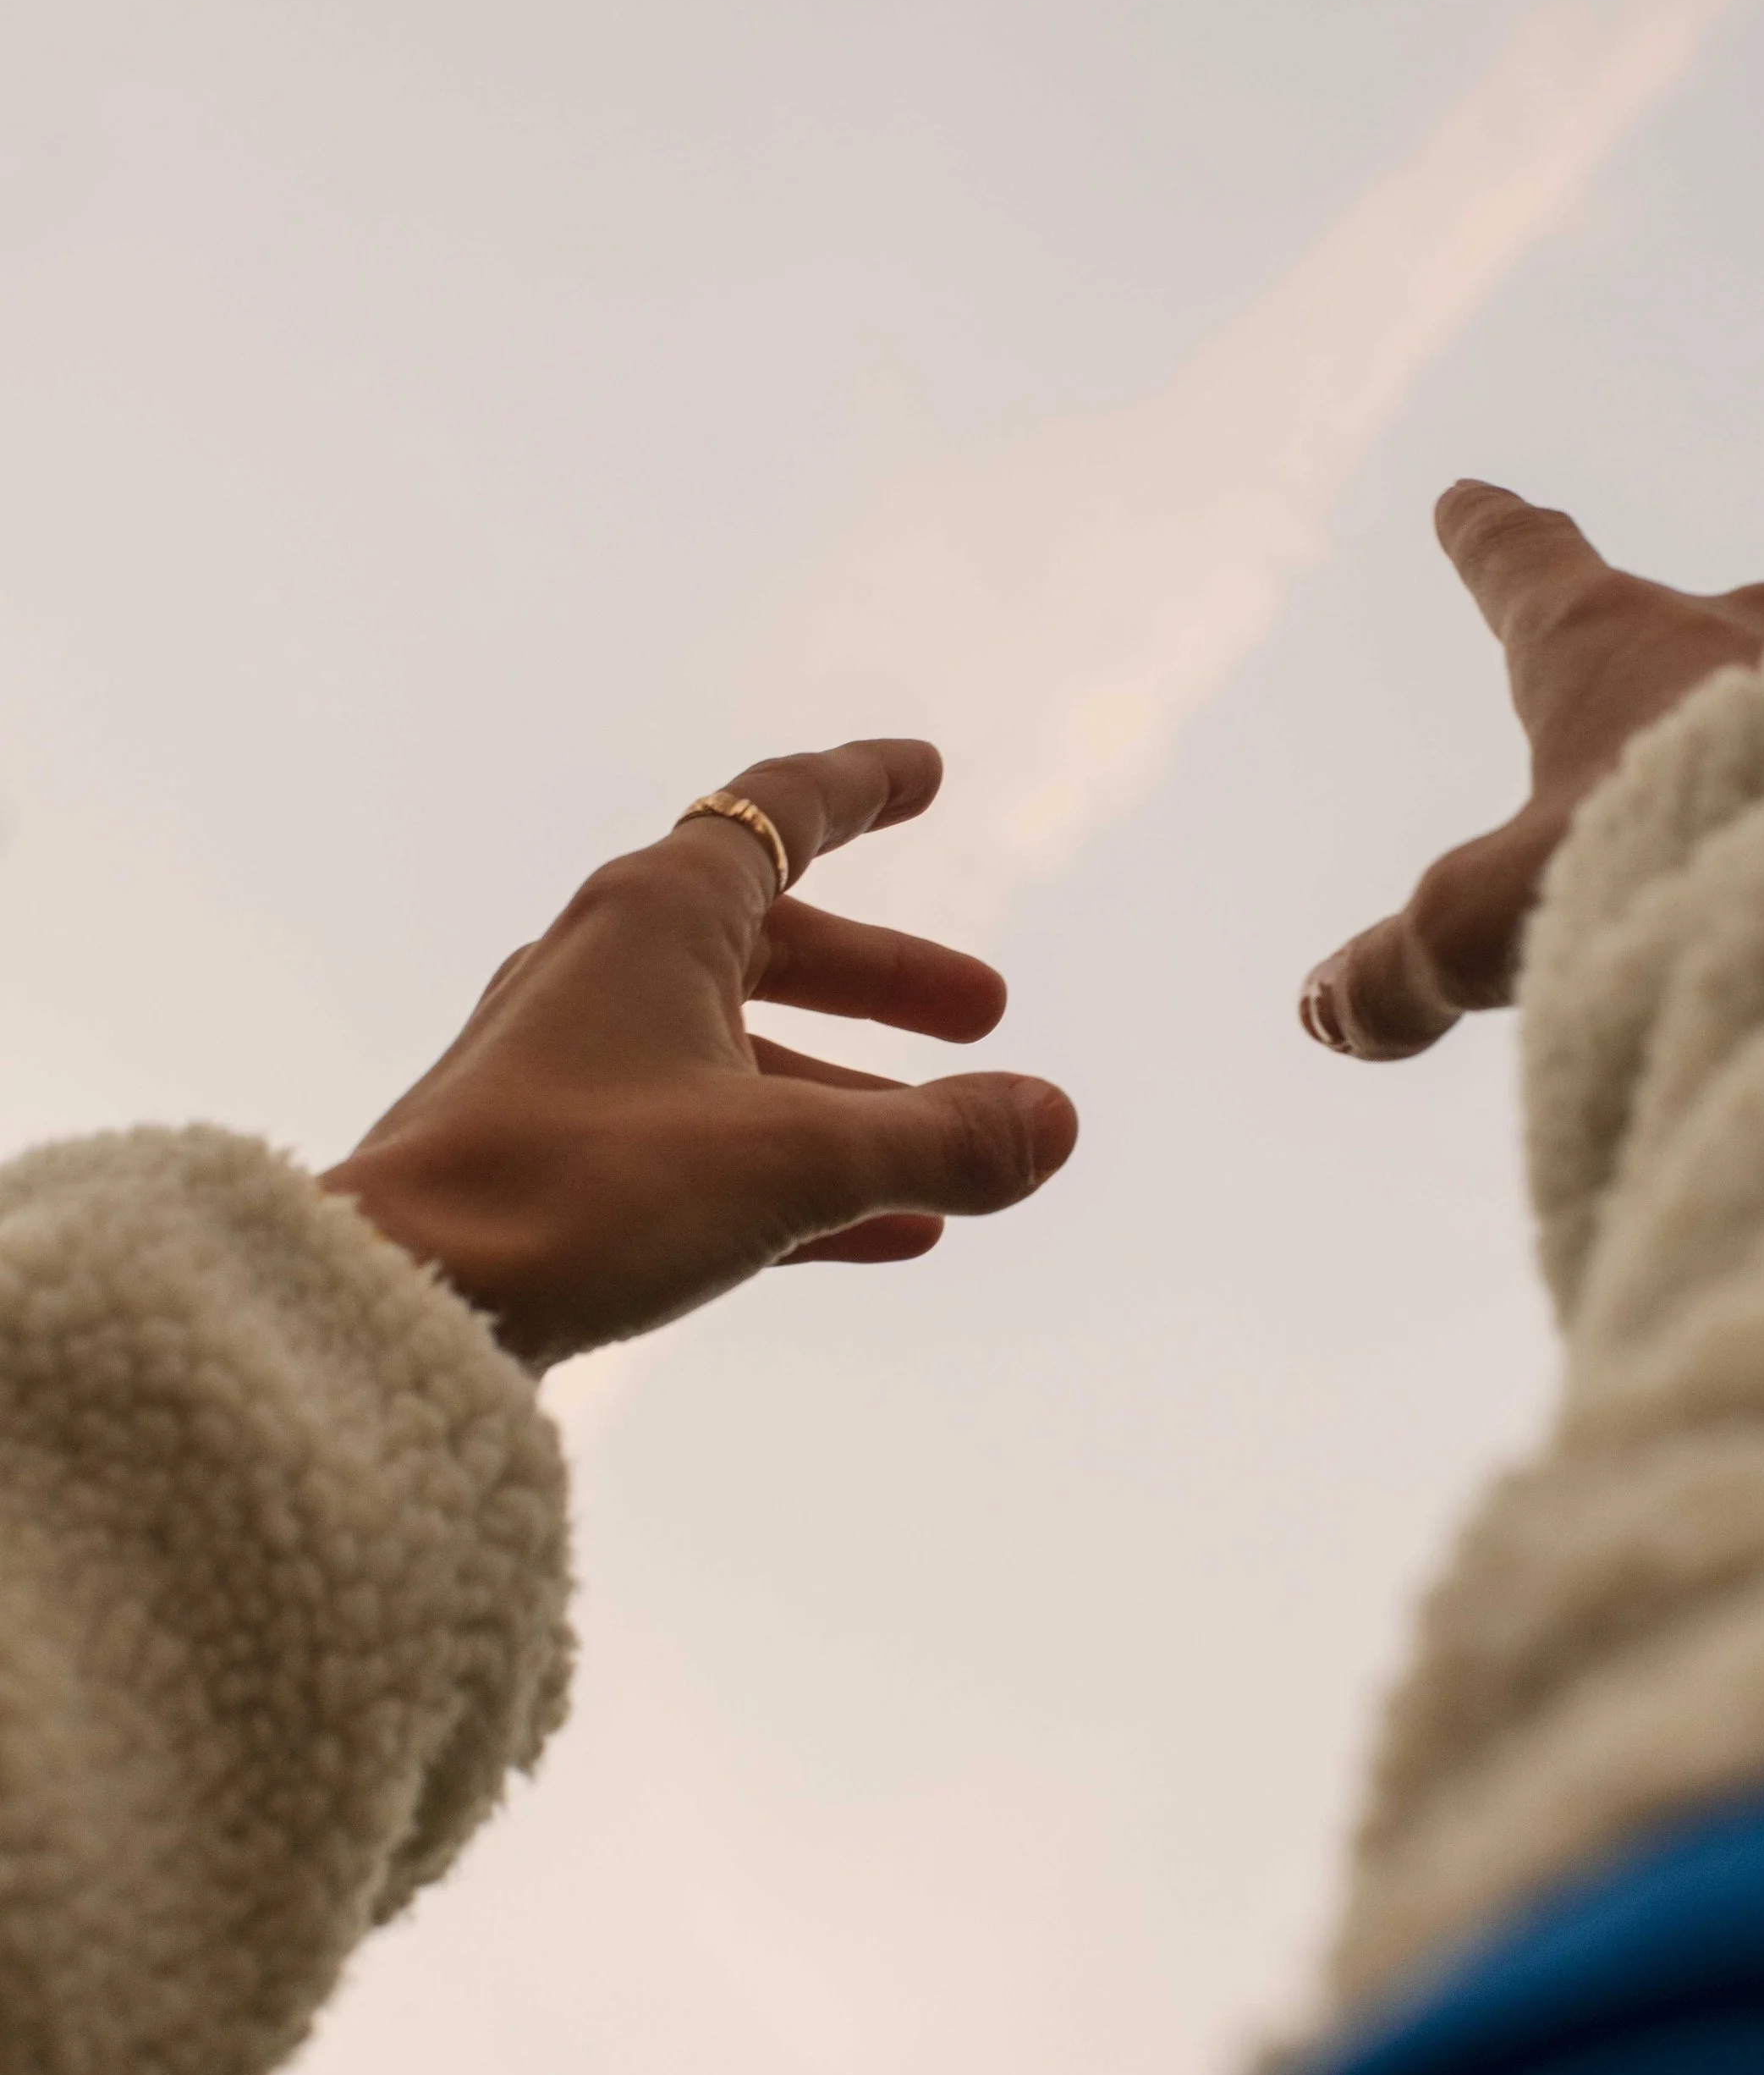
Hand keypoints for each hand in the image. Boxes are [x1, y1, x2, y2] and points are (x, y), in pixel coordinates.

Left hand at [318, 740, 1077, 1367]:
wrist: (396, 1303)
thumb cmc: (579, 1193)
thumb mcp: (791, 1159)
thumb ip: (935, 1139)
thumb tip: (1056, 1121)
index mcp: (658, 915)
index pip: (780, 810)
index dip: (863, 786)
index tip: (929, 771)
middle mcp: (610, 967)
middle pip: (776, 944)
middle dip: (885, 976)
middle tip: (984, 1013)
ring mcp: (578, 1064)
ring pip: (745, 1053)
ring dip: (853, 1086)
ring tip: (957, 1146)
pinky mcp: (561, 1158)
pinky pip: (712, 1141)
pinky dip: (801, 1166)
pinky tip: (892, 1235)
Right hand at [1299, 482, 1763, 1059]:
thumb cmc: (1665, 858)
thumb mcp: (1493, 926)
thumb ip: (1404, 970)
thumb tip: (1326, 1011)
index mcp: (1605, 644)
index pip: (1525, 566)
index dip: (1487, 538)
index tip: (1467, 496)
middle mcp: (1731, 638)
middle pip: (1685, 616)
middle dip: (1659, 635)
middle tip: (1645, 651)